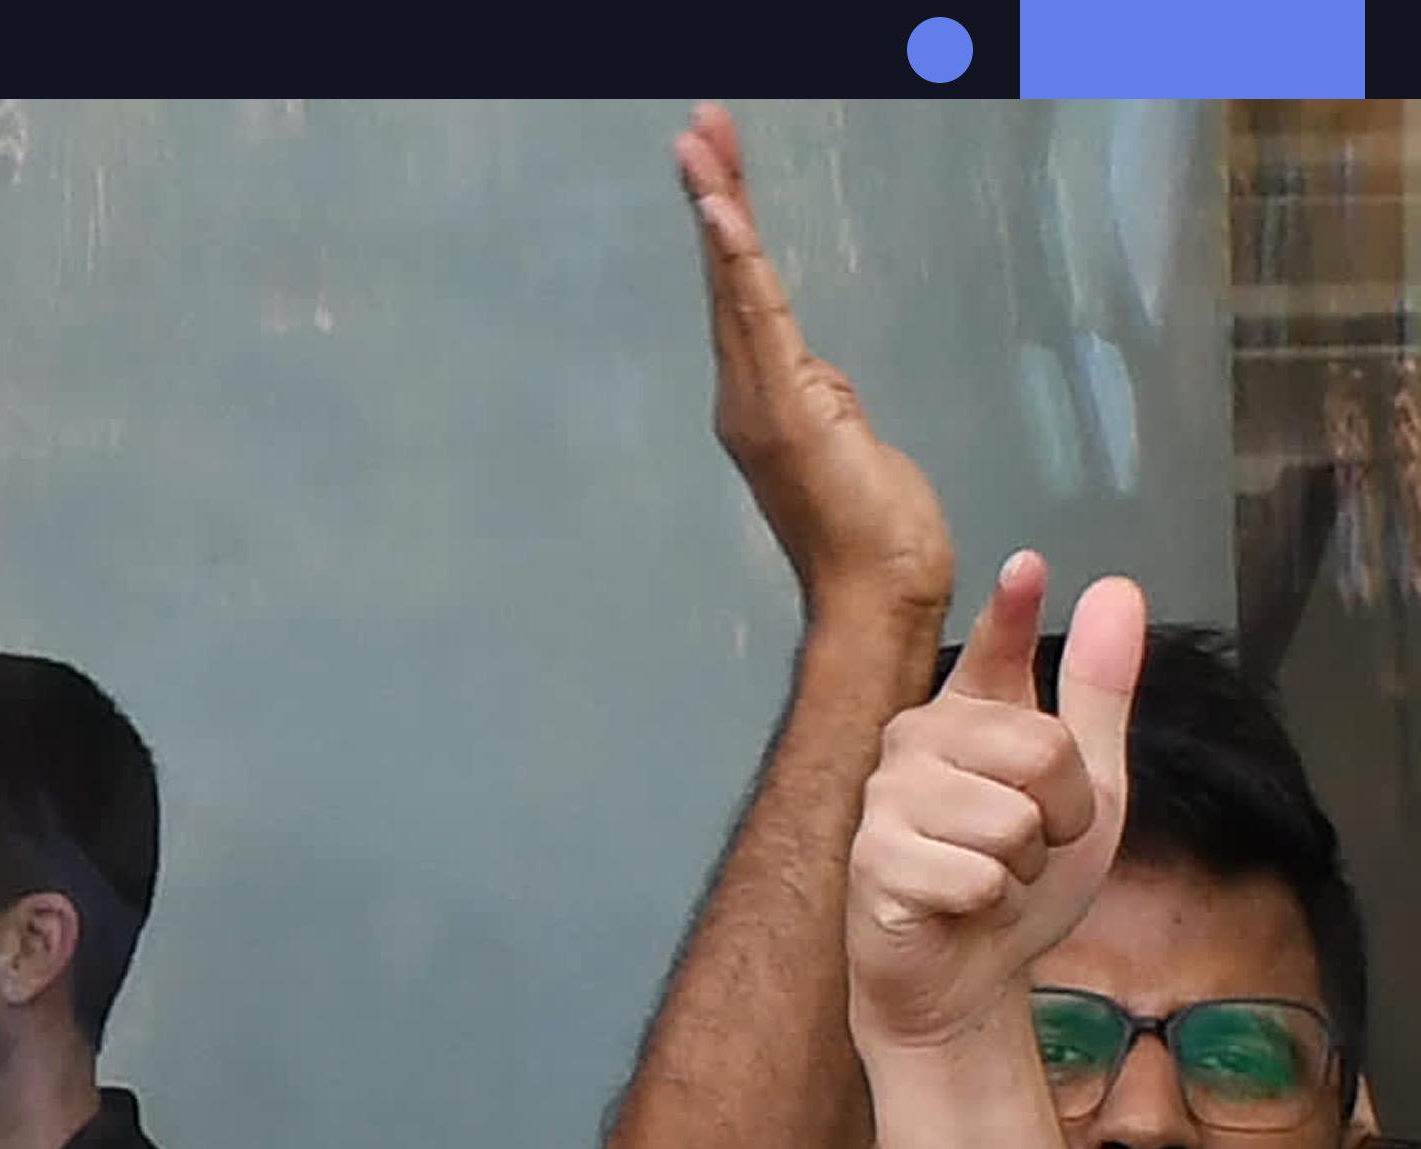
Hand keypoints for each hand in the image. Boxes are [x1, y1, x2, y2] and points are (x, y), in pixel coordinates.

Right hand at [676, 103, 953, 633]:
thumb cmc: (880, 537)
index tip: (716, 166)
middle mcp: (747, 396)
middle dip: (715, 195)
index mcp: (769, 399)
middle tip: (699, 125)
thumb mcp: (859, 446)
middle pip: (730, 276)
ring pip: (737, 284)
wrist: (879, 593)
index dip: (732, 228)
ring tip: (703, 143)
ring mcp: (760, 401)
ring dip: (720, 207)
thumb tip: (820, 380)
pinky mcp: (785, 404)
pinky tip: (722, 212)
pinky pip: (757, 316)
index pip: (747, 294)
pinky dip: (735, 261)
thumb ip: (832, 405)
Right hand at [846, 547, 1143, 1058]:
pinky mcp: (873, 860)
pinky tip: (959, 909)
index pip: (996, 645)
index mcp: (971, 714)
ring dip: (1022, 867)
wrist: (963, 981)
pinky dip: (989, 904)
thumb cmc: (1017, 882)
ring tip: (991, 879)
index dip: (1013, 610)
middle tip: (1027, 849)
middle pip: (1043, 748)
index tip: (1031, 566)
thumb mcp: (1088, 789)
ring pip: (1013, 817)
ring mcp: (887, 798)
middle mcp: (918, 739)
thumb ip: (1097, 695)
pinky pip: (978, 872)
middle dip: (1061, 816)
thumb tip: (1116, 588)